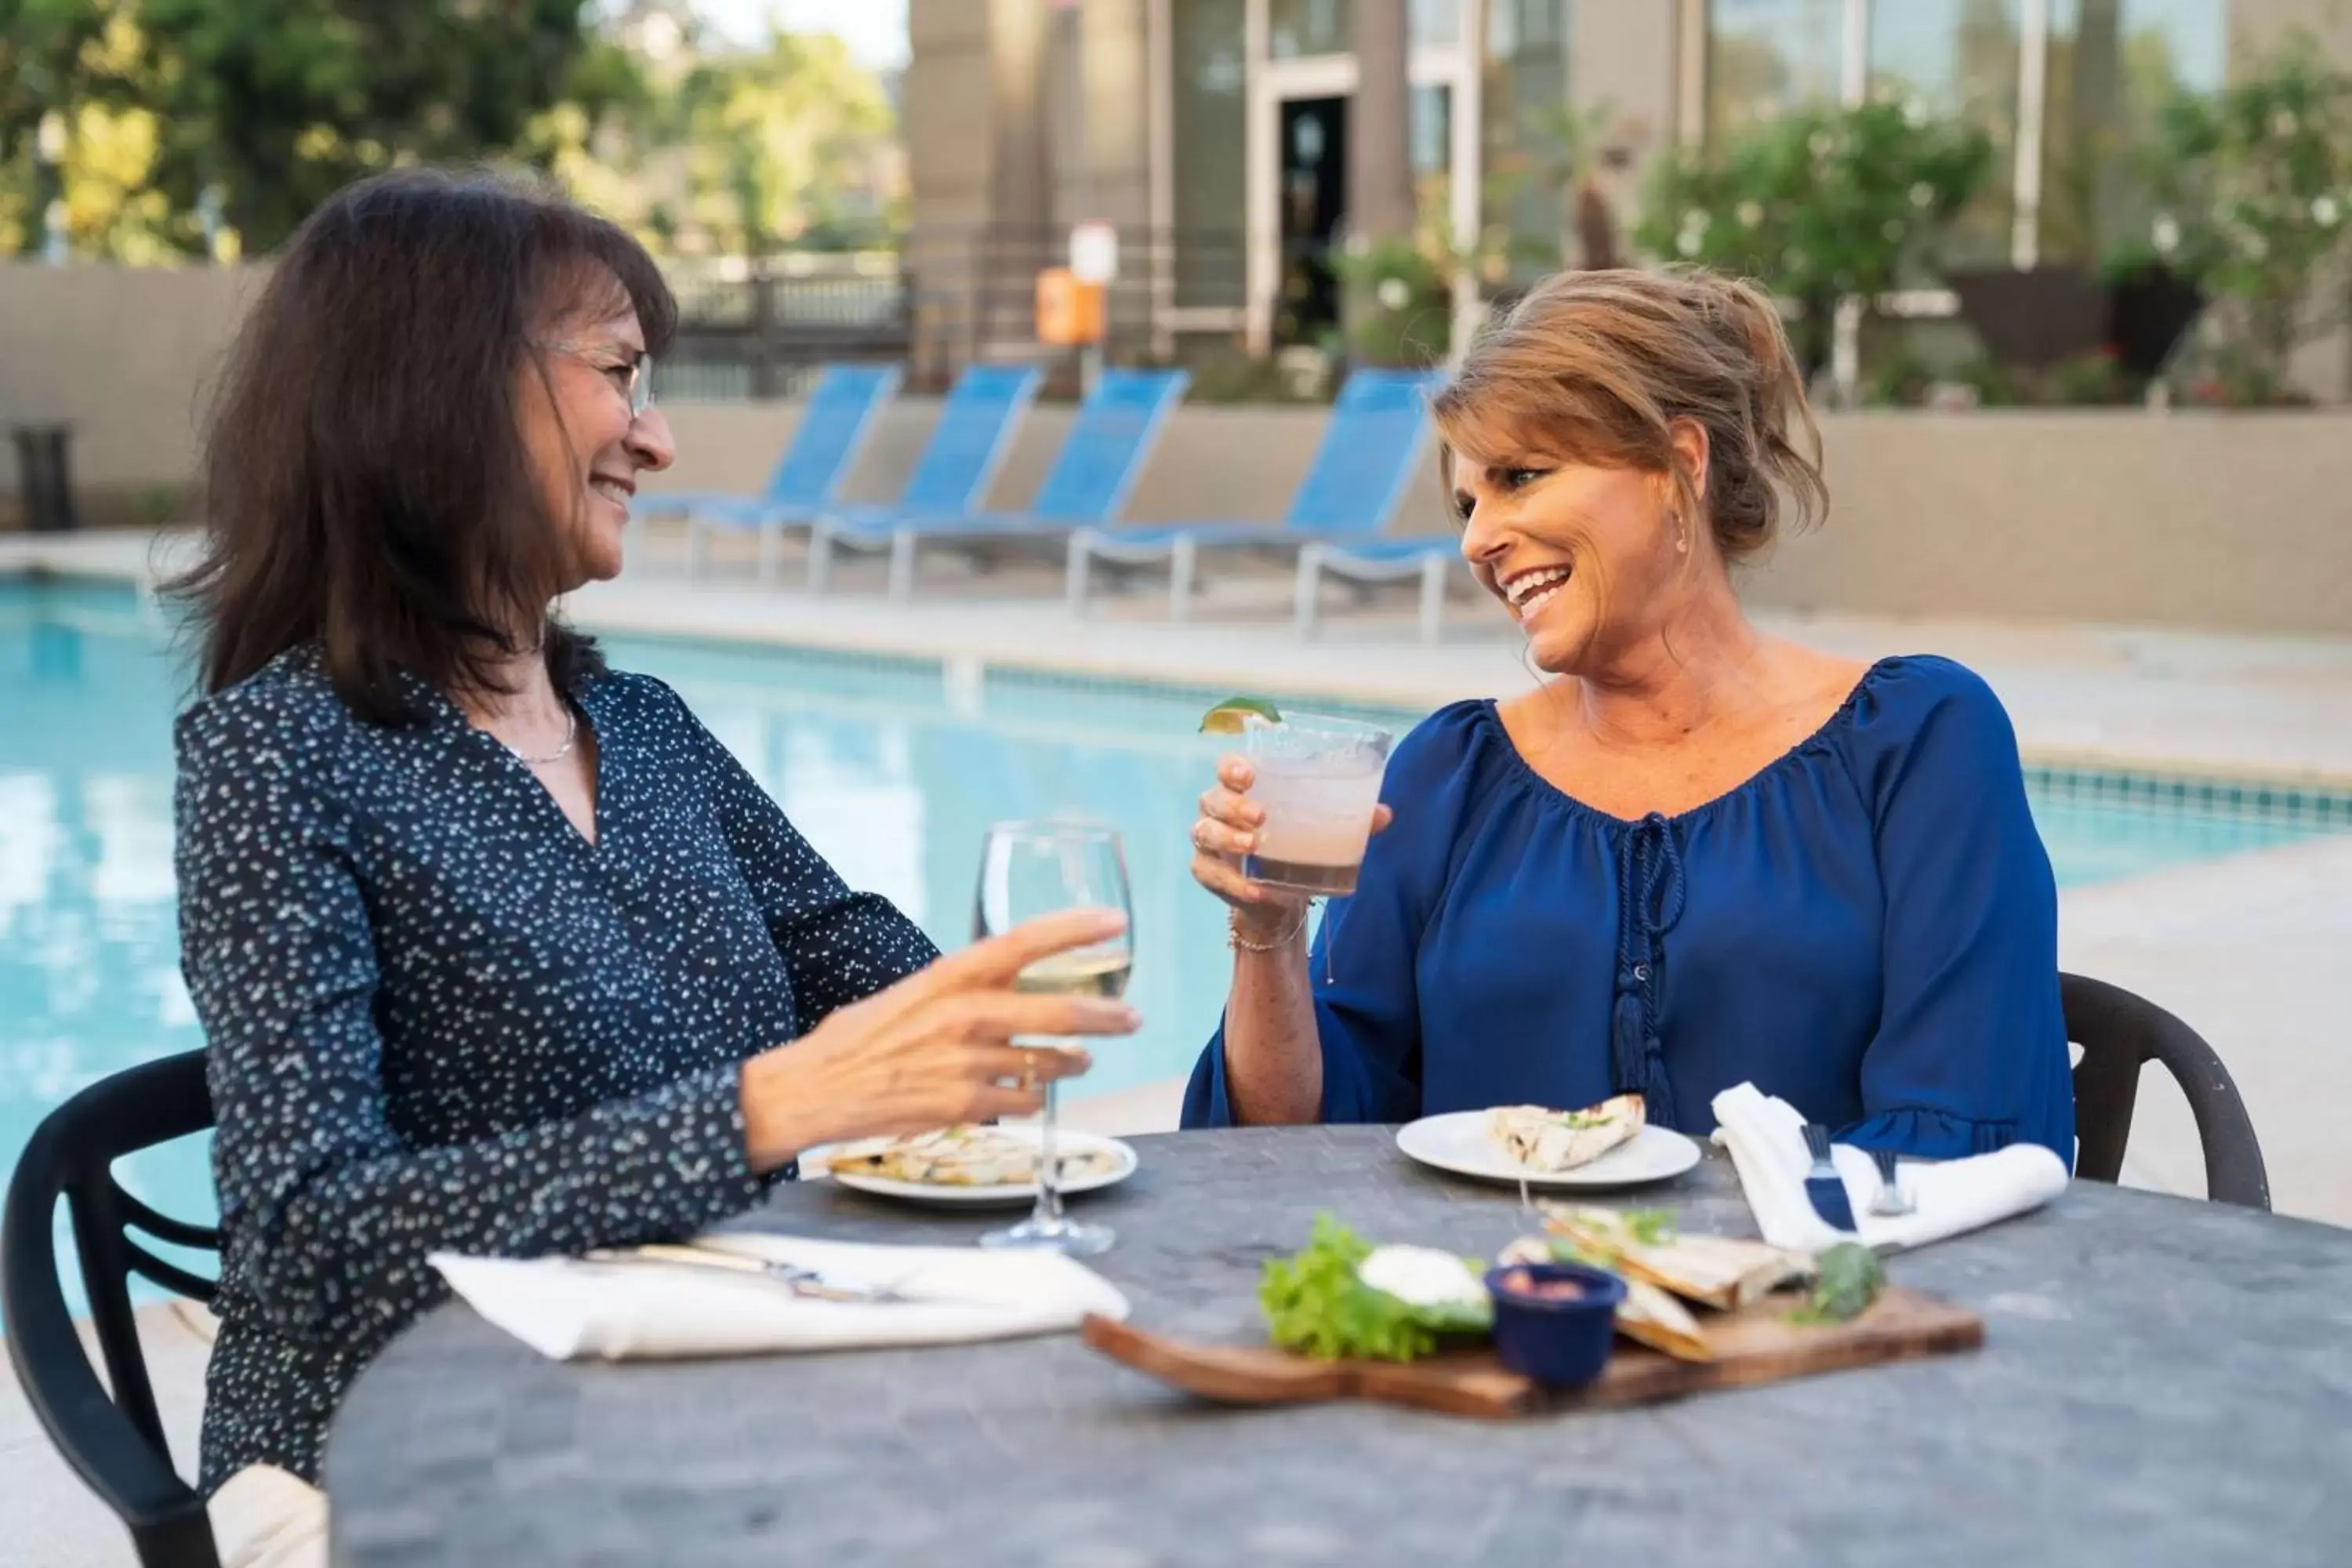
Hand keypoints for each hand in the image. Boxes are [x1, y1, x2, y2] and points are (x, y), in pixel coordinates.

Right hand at [739, 908, 1138, 1170]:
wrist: (812, 1090)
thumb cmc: (859, 1039)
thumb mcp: (910, 995)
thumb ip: (960, 990)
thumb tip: (1006, 987)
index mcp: (948, 976)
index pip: (1024, 941)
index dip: (1074, 929)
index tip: (1114, 922)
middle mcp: (963, 1014)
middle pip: (1059, 1010)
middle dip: (1107, 1015)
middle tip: (1132, 1017)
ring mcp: (966, 1062)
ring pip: (1048, 1063)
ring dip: (1073, 1063)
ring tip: (1081, 1061)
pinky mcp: (963, 1105)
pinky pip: (1023, 1101)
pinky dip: (1032, 1098)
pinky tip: (1028, 1093)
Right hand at [1189, 756, 1391, 941]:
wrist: (1279, 898)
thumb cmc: (1297, 847)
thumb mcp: (1323, 832)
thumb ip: (1352, 820)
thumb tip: (1384, 814)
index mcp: (1244, 789)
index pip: (1227, 767)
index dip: (1232, 766)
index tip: (1249, 774)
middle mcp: (1219, 810)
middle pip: (1213, 798)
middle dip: (1233, 805)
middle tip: (1260, 817)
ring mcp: (1209, 842)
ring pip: (1204, 831)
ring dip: (1227, 838)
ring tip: (1252, 846)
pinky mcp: (1207, 872)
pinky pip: (1211, 874)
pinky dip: (1233, 883)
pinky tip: (1255, 890)